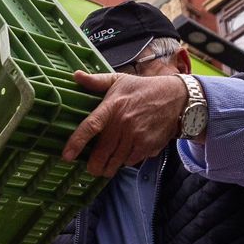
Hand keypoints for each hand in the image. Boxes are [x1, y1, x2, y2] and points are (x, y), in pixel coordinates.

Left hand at [61, 71, 189, 177]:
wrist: (176, 98)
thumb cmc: (143, 89)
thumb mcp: (120, 80)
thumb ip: (97, 81)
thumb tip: (75, 75)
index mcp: (112, 106)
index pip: (90, 126)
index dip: (76, 143)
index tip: (66, 156)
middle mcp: (123, 123)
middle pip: (101, 154)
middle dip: (94, 166)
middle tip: (92, 168)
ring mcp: (136, 136)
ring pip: (115, 162)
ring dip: (109, 167)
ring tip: (107, 166)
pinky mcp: (147, 146)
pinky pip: (130, 161)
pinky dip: (125, 161)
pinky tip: (126, 154)